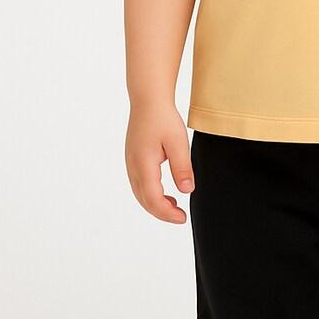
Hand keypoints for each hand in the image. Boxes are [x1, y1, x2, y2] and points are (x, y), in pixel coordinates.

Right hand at [124, 102, 193, 223]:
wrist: (148, 100)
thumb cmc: (163, 118)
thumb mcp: (178, 142)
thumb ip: (182, 167)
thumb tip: (187, 191)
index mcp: (143, 164)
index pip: (153, 198)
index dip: (167, 213)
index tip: (182, 218)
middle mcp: (133, 166)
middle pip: (144, 200)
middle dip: (161, 213)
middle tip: (181, 217)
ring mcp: (130, 163)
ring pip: (140, 194)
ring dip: (155, 204)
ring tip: (174, 207)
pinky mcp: (133, 160)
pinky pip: (139, 185)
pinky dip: (150, 195)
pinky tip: (165, 194)